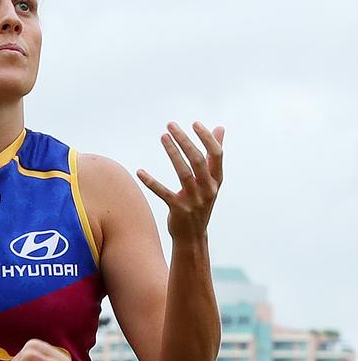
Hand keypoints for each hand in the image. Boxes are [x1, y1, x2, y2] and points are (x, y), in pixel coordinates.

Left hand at [136, 121, 223, 241]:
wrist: (192, 237)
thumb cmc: (200, 202)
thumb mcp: (210, 180)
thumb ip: (213, 155)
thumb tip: (220, 128)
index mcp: (217, 180)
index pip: (216, 154)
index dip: (207, 138)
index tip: (194, 124)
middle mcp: (208, 189)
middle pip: (197, 160)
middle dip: (184, 140)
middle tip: (170, 125)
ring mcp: (194, 201)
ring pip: (183, 173)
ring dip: (172, 153)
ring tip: (163, 137)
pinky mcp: (178, 210)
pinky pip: (163, 193)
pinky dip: (151, 182)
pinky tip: (140, 171)